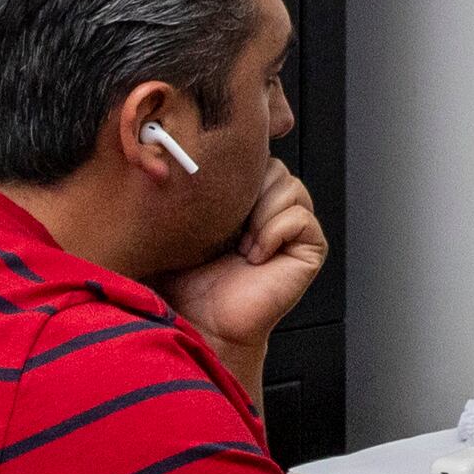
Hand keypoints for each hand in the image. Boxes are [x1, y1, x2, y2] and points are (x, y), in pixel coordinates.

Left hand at [163, 161, 327, 383]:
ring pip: (289, 185)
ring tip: (239, 245)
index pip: (249, 154)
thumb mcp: (172, 221)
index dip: (234, 167)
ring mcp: (291, 226)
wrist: (200, 322)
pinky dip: (274, 233)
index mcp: (238, 196)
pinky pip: (300, 217)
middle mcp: (267, 206)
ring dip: (260, 214)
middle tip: (223, 226)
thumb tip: (164, 150)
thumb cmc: (182, 281)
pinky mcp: (309, 247)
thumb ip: (179, 185)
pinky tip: (255, 257)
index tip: (208, 194)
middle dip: (245, 191)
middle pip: (271, 164)